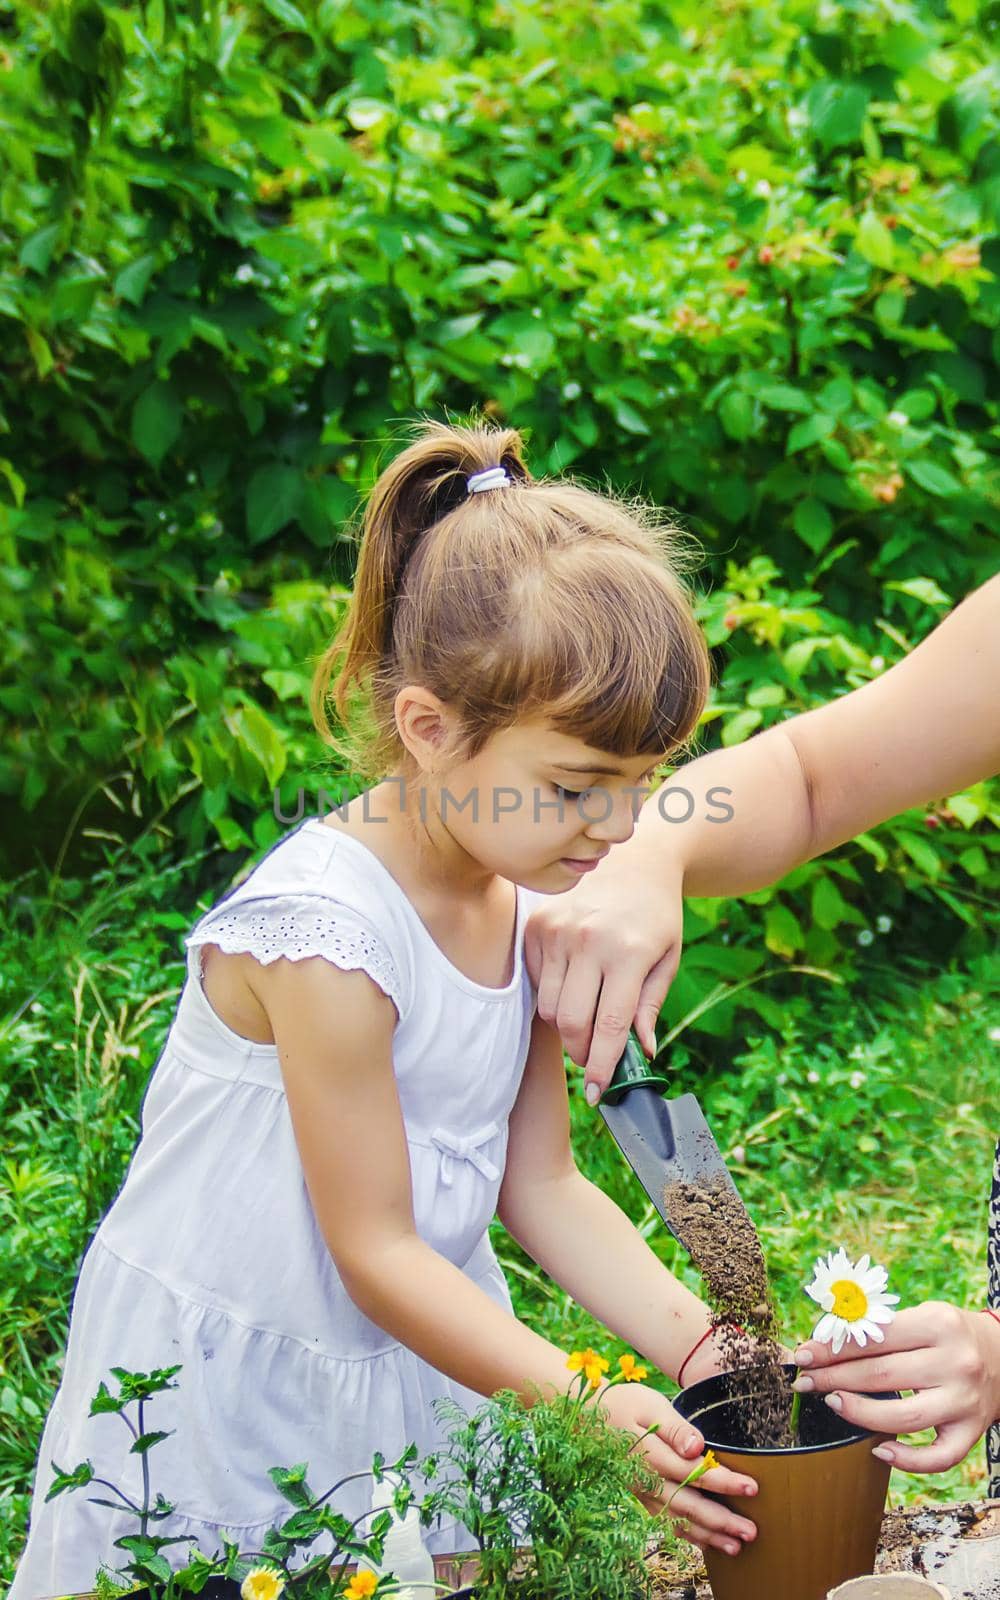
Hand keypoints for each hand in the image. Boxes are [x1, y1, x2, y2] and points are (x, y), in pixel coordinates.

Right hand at [523, 852, 683, 1098]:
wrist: (635, 861)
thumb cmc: (657, 916)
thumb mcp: (667, 959)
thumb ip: (649, 1007)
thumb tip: (641, 1053)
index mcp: (627, 952)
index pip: (608, 1025)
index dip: (602, 1067)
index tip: (598, 1095)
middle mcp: (587, 940)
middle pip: (569, 1023)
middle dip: (582, 1052)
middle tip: (595, 1059)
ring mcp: (557, 930)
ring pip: (547, 1007)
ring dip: (566, 1026)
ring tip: (588, 1017)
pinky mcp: (536, 925)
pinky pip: (536, 981)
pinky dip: (552, 995)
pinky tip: (574, 984)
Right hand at [597, 1382, 757, 1557]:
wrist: (587, 1419)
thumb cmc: (623, 1405)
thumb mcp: (648, 1405)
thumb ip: (675, 1428)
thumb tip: (697, 1446)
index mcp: (650, 1455)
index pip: (693, 1472)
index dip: (723, 1482)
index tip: (751, 1488)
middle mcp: (646, 1480)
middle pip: (688, 1505)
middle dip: (721, 1521)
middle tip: (750, 1532)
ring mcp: (642, 1492)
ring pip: (677, 1520)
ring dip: (707, 1535)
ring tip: (735, 1547)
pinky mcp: (640, 1496)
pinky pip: (665, 1521)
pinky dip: (686, 1535)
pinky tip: (705, 1542)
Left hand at [792, 1301, 999, 1471]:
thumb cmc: (949, 1333)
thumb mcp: (922, 1316)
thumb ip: (882, 1328)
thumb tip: (825, 1342)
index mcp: (938, 1324)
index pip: (874, 1338)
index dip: (832, 1348)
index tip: (802, 1355)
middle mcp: (955, 1363)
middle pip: (881, 1376)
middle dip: (834, 1379)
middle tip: (805, 1382)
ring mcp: (965, 1401)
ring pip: (903, 1417)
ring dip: (859, 1413)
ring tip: (833, 1403)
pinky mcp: (972, 1432)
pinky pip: (938, 1457)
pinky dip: (907, 1460)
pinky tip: (879, 1449)